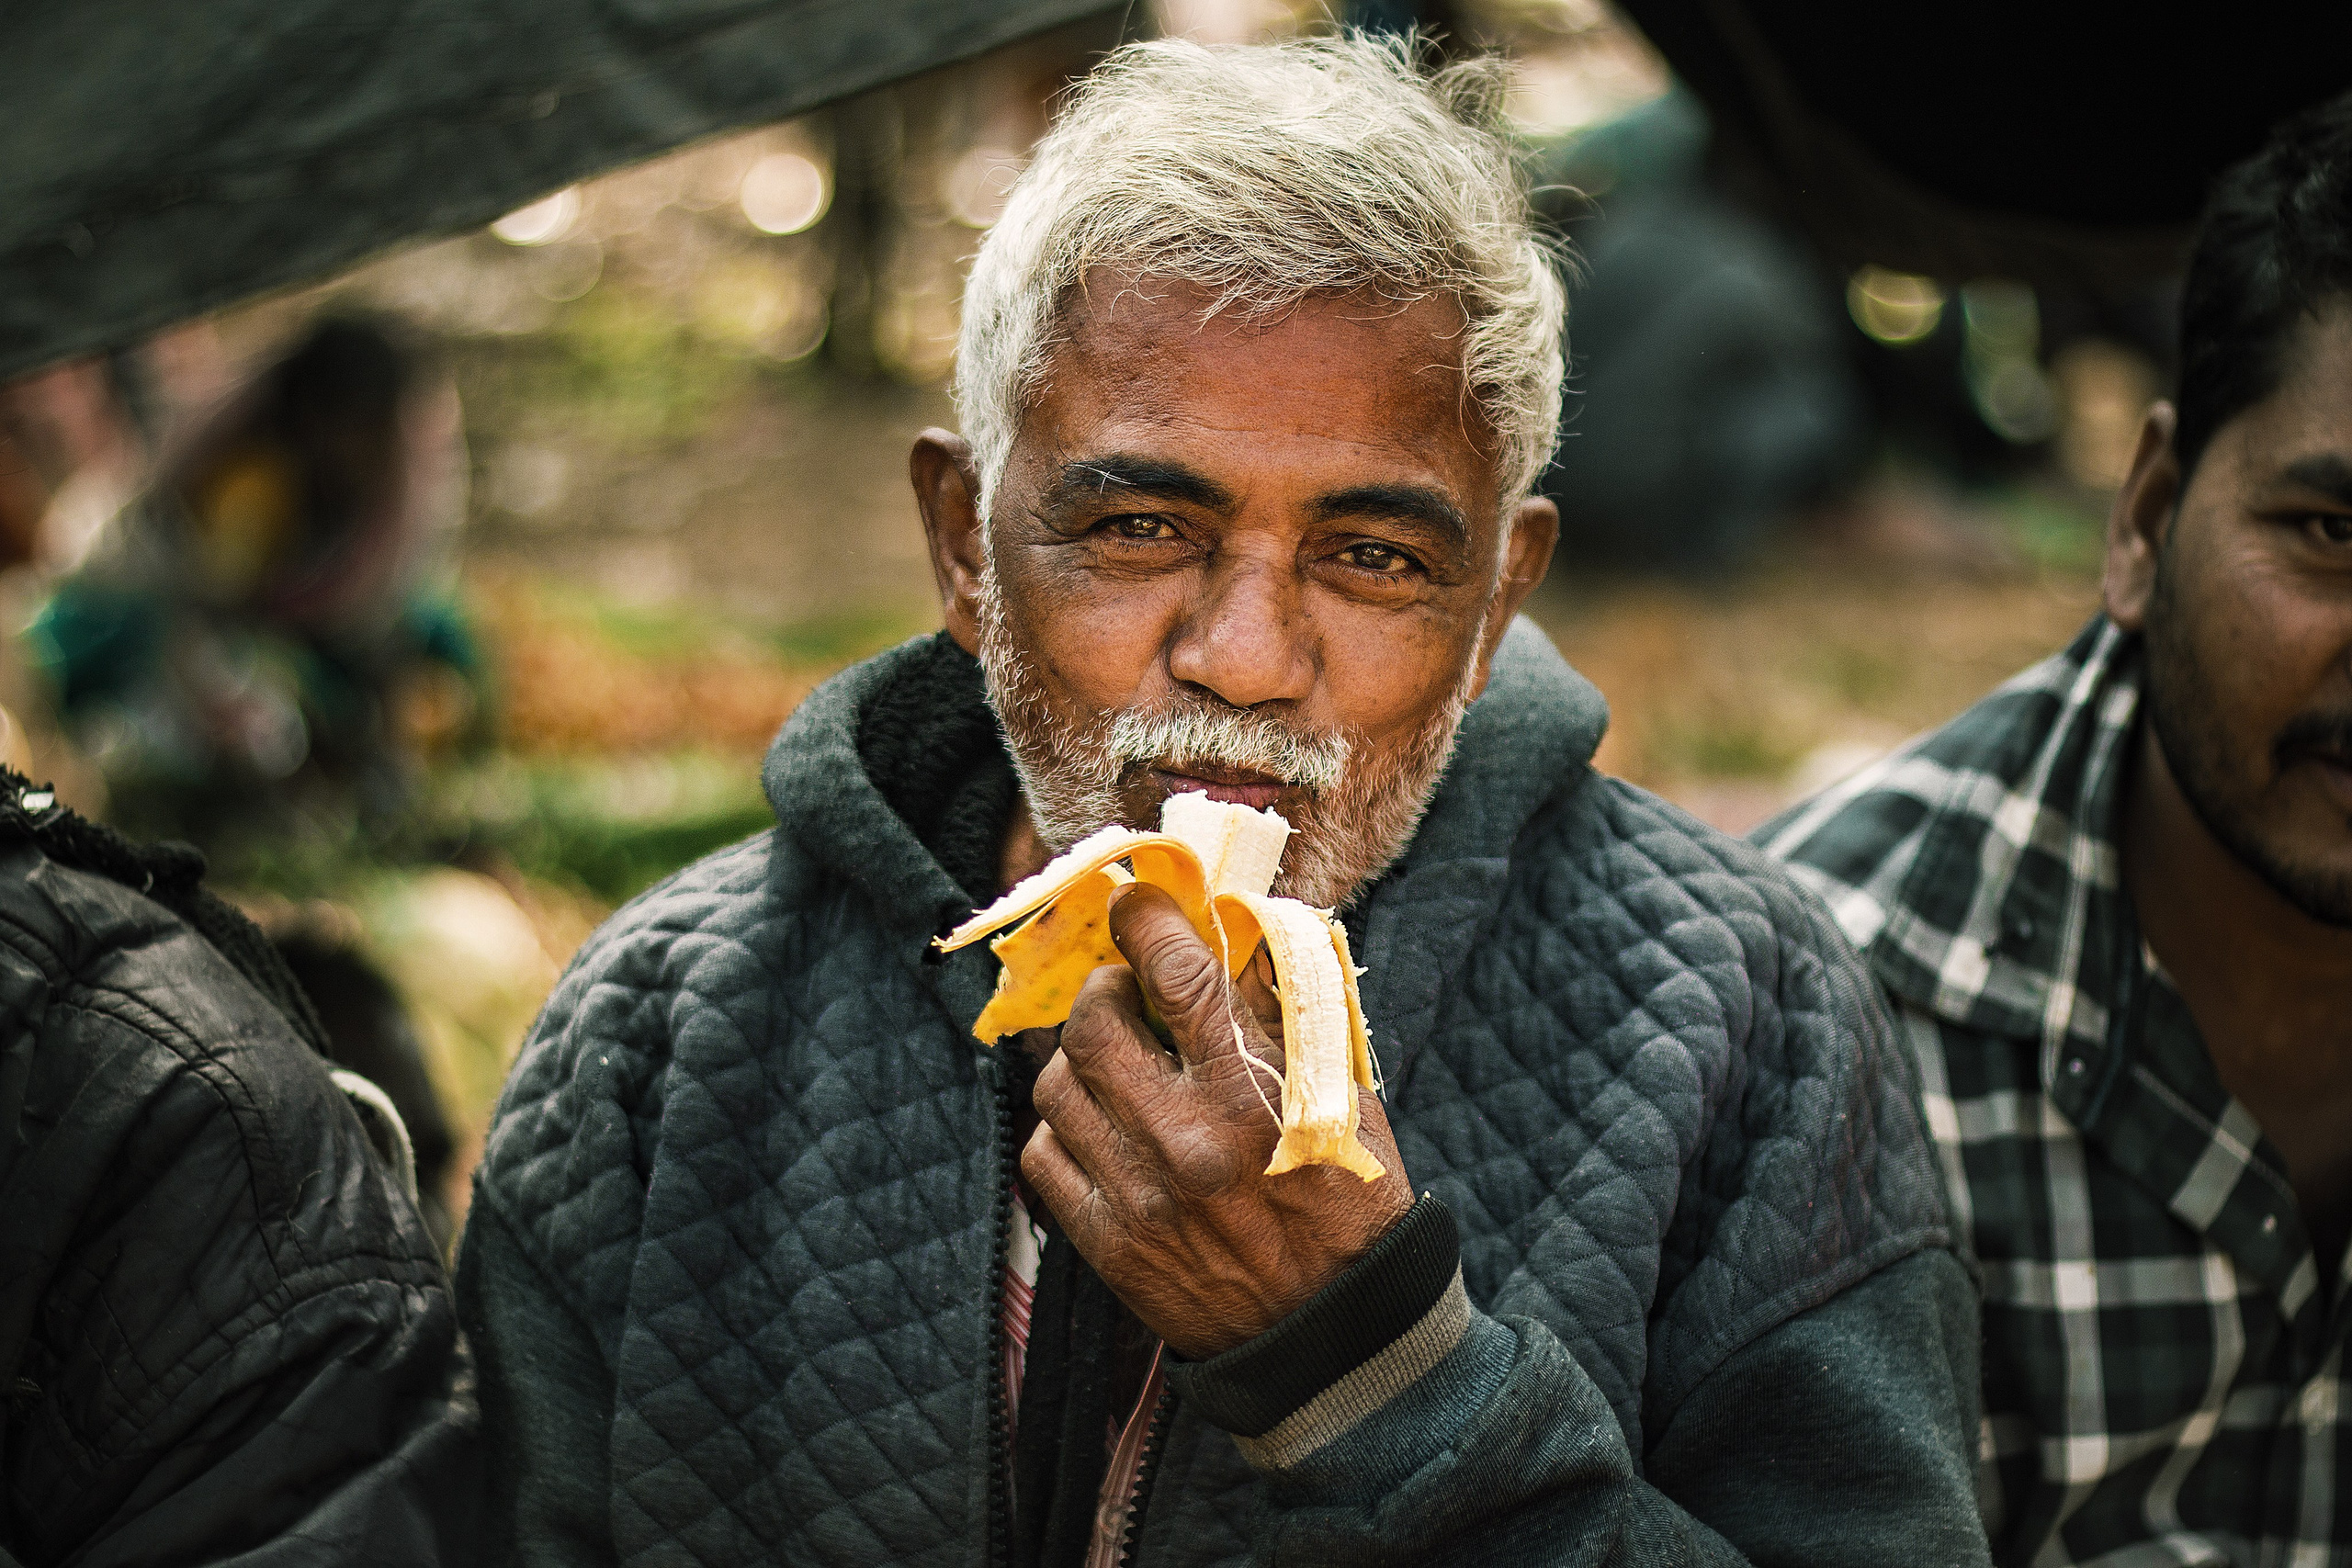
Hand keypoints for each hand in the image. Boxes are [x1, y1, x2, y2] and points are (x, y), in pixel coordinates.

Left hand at [1021, 883, 1413, 1359]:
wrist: (1333, 1334)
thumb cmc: (1349, 1199)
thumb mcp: (1340, 1093)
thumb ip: (1285, 1011)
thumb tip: (1231, 928)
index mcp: (1256, 1094)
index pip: (1176, 974)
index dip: (1145, 922)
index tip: (1136, 905)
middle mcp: (1188, 1140)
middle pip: (1094, 1025)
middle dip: (1103, 989)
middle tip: (1125, 990)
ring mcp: (1139, 1195)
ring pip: (1058, 1085)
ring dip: (1080, 1058)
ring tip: (1115, 1060)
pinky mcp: (1108, 1243)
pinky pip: (1046, 1154)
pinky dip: (1065, 1125)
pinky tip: (1102, 1123)